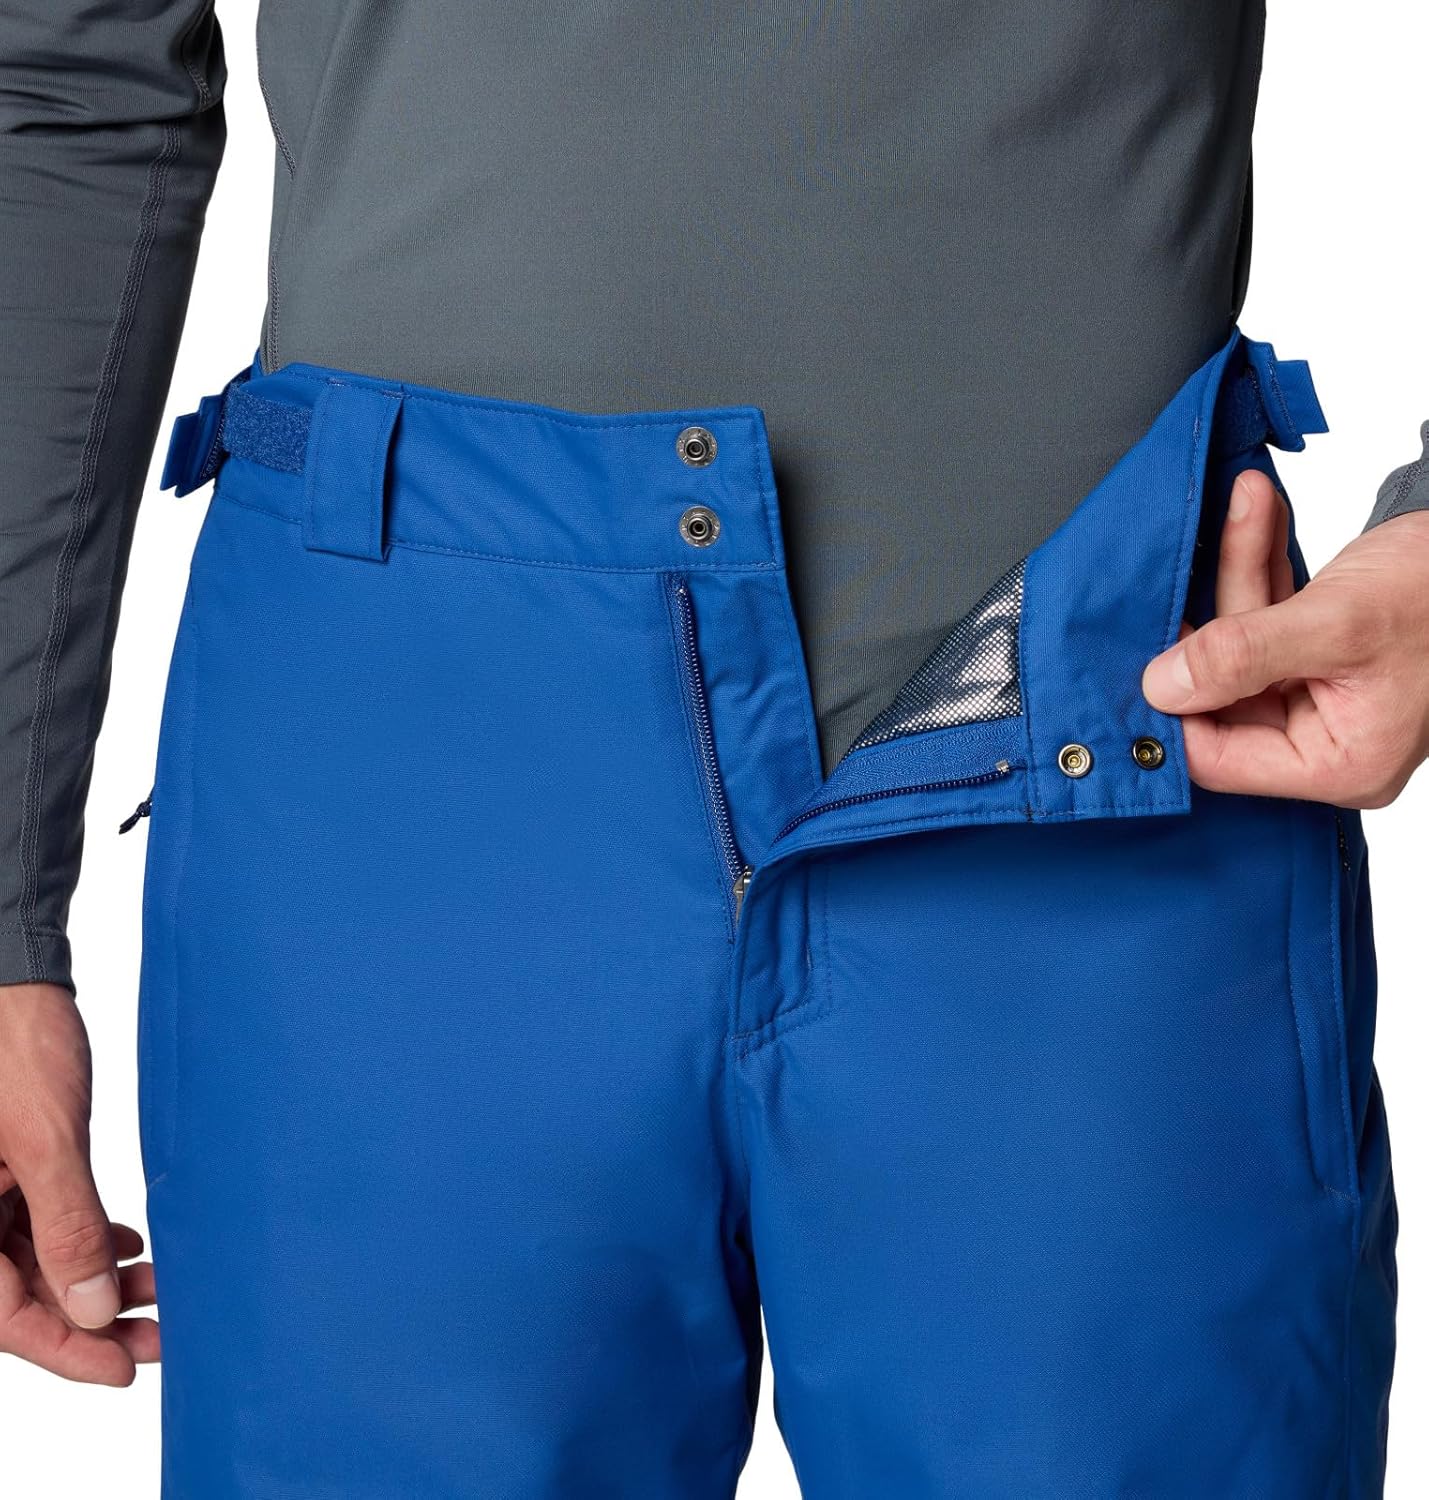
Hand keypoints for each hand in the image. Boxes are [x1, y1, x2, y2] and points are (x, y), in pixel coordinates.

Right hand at [0, 983, 157, 1384]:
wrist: (14, 978)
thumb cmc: (17, 1045)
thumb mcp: (45, 1139)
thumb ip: (65, 1224)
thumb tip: (90, 1308)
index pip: (2, 1315)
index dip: (63, 1350)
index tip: (122, 1370)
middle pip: (23, 1294)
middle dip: (92, 1319)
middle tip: (161, 1336)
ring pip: (40, 1261)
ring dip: (97, 1280)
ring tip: (161, 1290)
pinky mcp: (9, 1168)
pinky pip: (43, 1223)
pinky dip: (87, 1238)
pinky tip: (129, 1247)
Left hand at [1142, 470, 1428, 806]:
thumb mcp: (1338, 623)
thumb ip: (1242, 657)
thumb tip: (1159, 688)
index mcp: (1336, 764)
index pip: (1217, 756)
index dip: (1172, 708)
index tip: (1136, 652)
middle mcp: (1324, 741)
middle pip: (1220, 695)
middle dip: (1210, 617)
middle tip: (1179, 564)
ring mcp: (1320, 698)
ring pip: (1240, 644)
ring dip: (1239, 570)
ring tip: (1243, 503)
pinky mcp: (1318, 657)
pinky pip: (1266, 617)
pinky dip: (1261, 564)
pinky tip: (1253, 511)